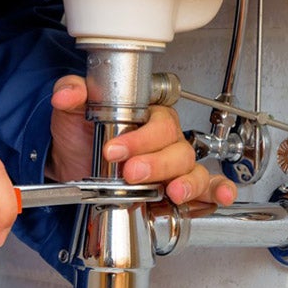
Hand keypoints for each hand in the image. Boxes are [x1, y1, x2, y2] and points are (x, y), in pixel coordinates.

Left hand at [47, 75, 236, 205]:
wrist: (71, 167)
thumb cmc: (80, 136)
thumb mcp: (71, 113)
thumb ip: (72, 93)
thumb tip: (68, 92)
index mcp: (148, 117)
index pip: (159, 122)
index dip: (141, 137)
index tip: (115, 149)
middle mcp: (166, 140)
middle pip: (177, 148)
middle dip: (155, 163)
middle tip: (130, 172)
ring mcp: (173, 166)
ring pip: (192, 169)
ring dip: (186, 181)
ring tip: (172, 191)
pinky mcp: (175, 189)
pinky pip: (206, 189)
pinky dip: (216, 192)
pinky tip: (219, 196)